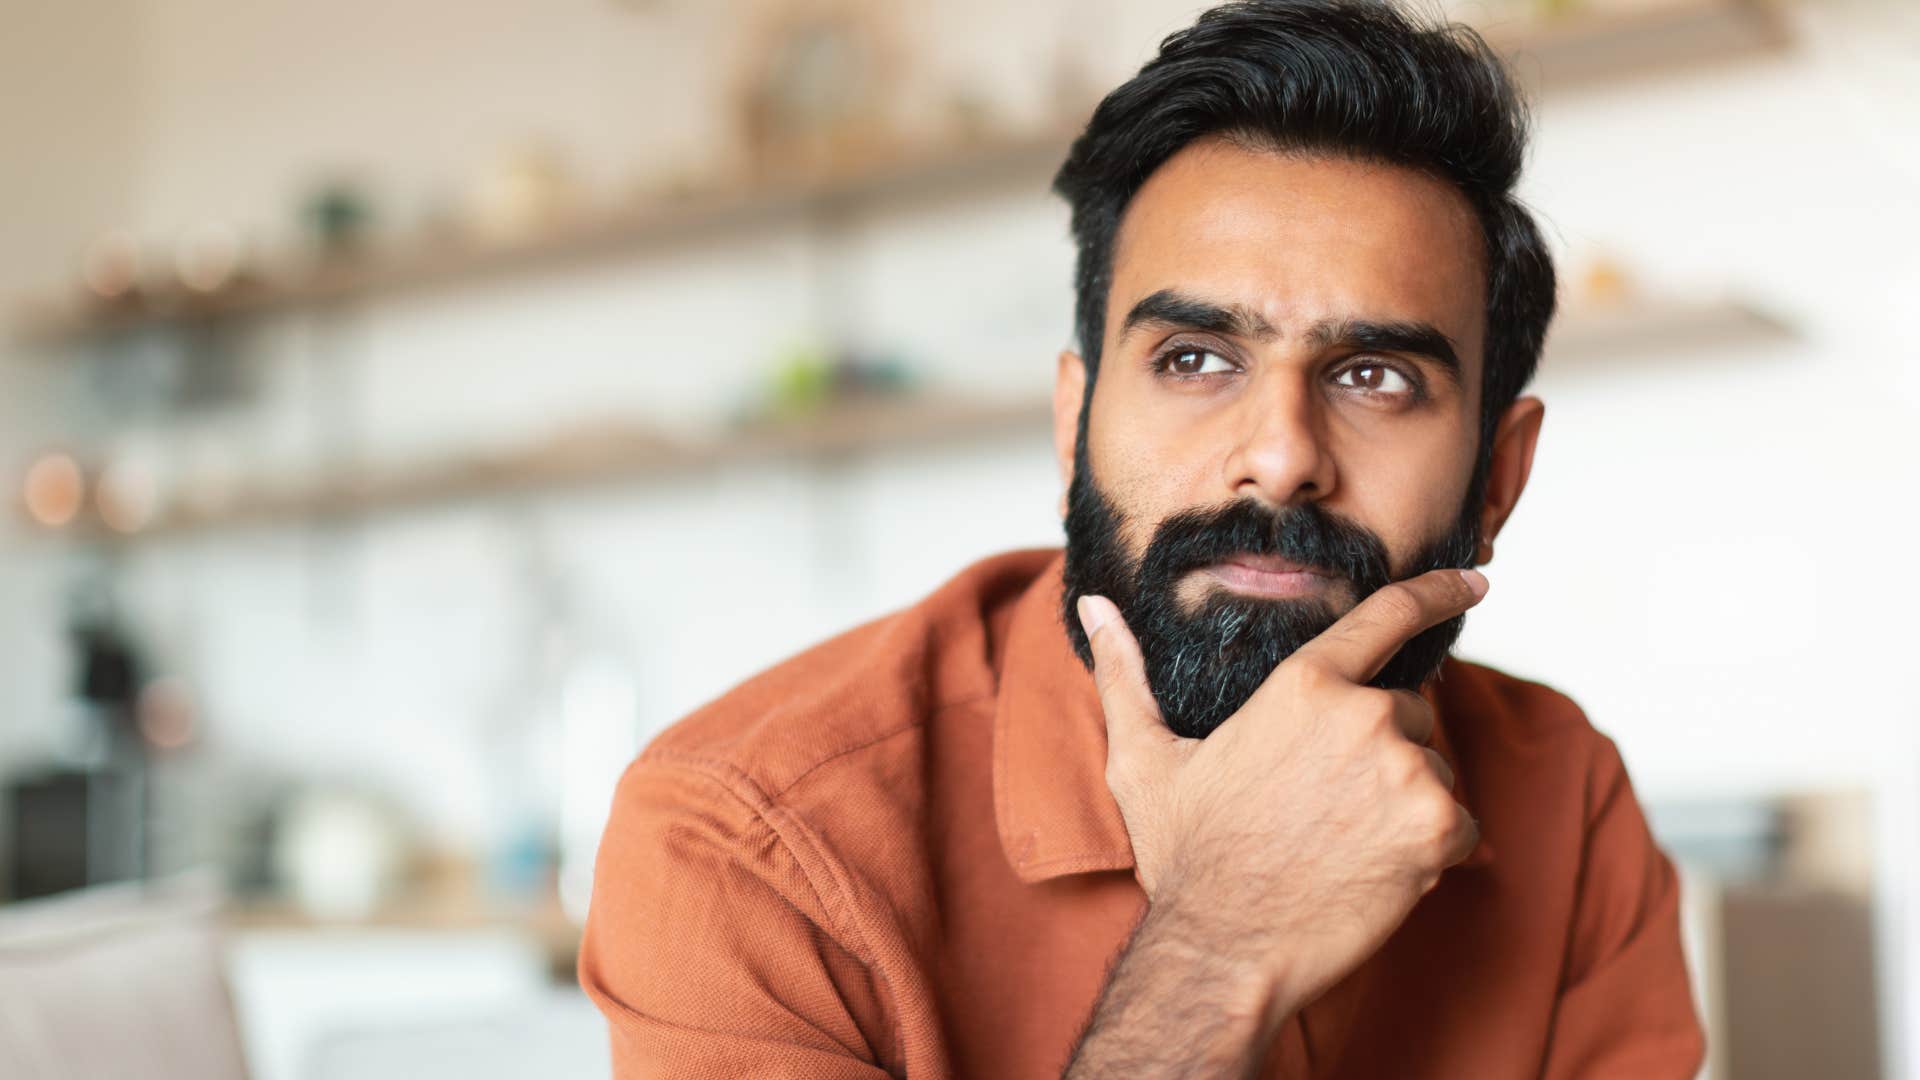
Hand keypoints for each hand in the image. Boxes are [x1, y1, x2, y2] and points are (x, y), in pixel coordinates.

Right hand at [1076, 568, 1487, 1014]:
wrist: (1224, 949)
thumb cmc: (1186, 856)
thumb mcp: (1144, 757)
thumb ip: (1124, 672)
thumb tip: (1094, 603)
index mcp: (1302, 683)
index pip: (1387, 617)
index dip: (1438, 591)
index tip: (1473, 581)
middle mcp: (1364, 714)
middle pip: (1410, 711)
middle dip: (1383, 750)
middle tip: (1325, 806)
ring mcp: (1407, 770)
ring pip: (1434, 770)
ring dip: (1404, 802)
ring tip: (1341, 843)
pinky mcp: (1439, 827)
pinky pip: (1460, 825)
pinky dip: (1431, 849)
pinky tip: (1374, 871)